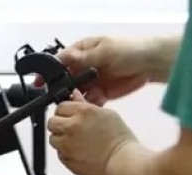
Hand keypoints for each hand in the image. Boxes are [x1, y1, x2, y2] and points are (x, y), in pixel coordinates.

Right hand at [41, 36, 155, 105]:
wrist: (150, 64)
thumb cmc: (129, 50)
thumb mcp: (105, 51)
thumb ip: (84, 57)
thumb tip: (64, 56)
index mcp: (82, 51)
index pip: (60, 62)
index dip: (50, 73)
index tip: (41, 83)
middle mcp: (84, 66)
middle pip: (65, 80)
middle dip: (63, 90)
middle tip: (62, 97)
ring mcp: (92, 81)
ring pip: (76, 94)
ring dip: (76, 100)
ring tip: (79, 104)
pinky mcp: (101, 93)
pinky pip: (89, 102)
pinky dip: (88, 106)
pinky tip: (91, 106)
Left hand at [48, 92, 137, 174]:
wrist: (122, 162)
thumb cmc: (119, 140)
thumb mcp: (107, 114)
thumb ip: (86, 105)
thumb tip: (75, 96)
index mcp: (82, 112)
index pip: (61, 106)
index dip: (66, 111)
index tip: (71, 115)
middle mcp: (71, 127)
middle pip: (52, 122)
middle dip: (60, 123)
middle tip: (71, 128)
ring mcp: (66, 144)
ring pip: (53, 138)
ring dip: (61, 138)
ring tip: (76, 141)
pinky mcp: (66, 159)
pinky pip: (59, 153)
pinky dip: (66, 152)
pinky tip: (79, 151)